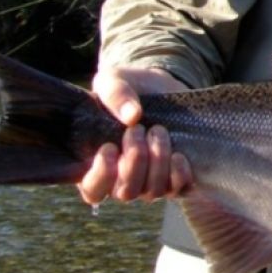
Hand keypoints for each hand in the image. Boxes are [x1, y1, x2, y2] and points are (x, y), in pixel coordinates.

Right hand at [77, 66, 194, 204]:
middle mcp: (122, 178)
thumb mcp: (115, 80)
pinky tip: (178, 154)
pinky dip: (178, 174)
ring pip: (151, 191)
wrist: (161, 86)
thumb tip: (132, 116)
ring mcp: (150, 181)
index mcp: (98, 162)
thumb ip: (115, 93)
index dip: (100, 177)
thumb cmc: (130, 87)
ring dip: (157, 162)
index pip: (93, 190)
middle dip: (134, 160)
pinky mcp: (175, 176)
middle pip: (125, 192)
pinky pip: (177, 190)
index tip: (110, 147)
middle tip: (138, 130)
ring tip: (159, 131)